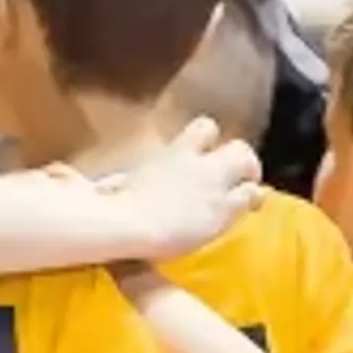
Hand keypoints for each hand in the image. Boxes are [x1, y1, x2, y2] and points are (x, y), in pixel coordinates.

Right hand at [104, 118, 263, 259]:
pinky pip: (250, 196)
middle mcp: (200, 162)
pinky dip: (252, 201)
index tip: (208, 154)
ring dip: (251, 180)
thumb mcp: (118, 184)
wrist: (132, 224)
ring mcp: (215, 183)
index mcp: (175, 152)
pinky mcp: (224, 208)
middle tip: (240, 177)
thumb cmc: (115, 205)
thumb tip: (100, 185)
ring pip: (249, 166)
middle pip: (238, 146)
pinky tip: (249, 212)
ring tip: (251, 196)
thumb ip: (120, 181)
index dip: (211, 141)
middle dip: (242, 160)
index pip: (205, 128)